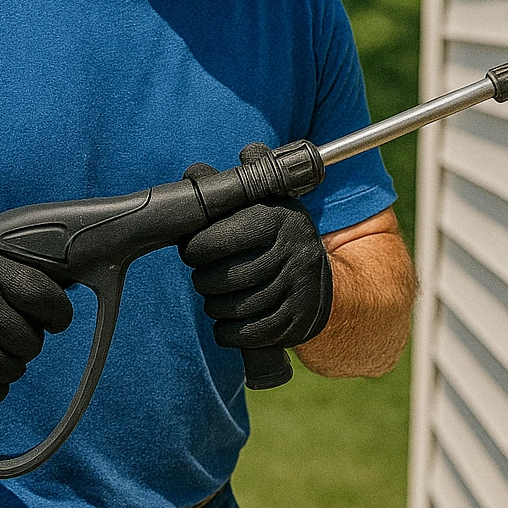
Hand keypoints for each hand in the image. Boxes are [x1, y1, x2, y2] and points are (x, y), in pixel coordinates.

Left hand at [179, 164, 332, 350]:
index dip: (195, 248)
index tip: (191, 250)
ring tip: (215, 297)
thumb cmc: (275, 233)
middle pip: (226, 278)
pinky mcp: (299, 321)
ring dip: (215, 307)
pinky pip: (249, 334)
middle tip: (203, 277)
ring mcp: (299, 289)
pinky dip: (228, 332)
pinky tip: (226, 323)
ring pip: (236, 308)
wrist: (317, 274)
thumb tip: (195, 173)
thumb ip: (229, 183)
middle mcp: (294, 253)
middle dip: (204, 281)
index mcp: (279, 219)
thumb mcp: (262, 199)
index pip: (219, 238)